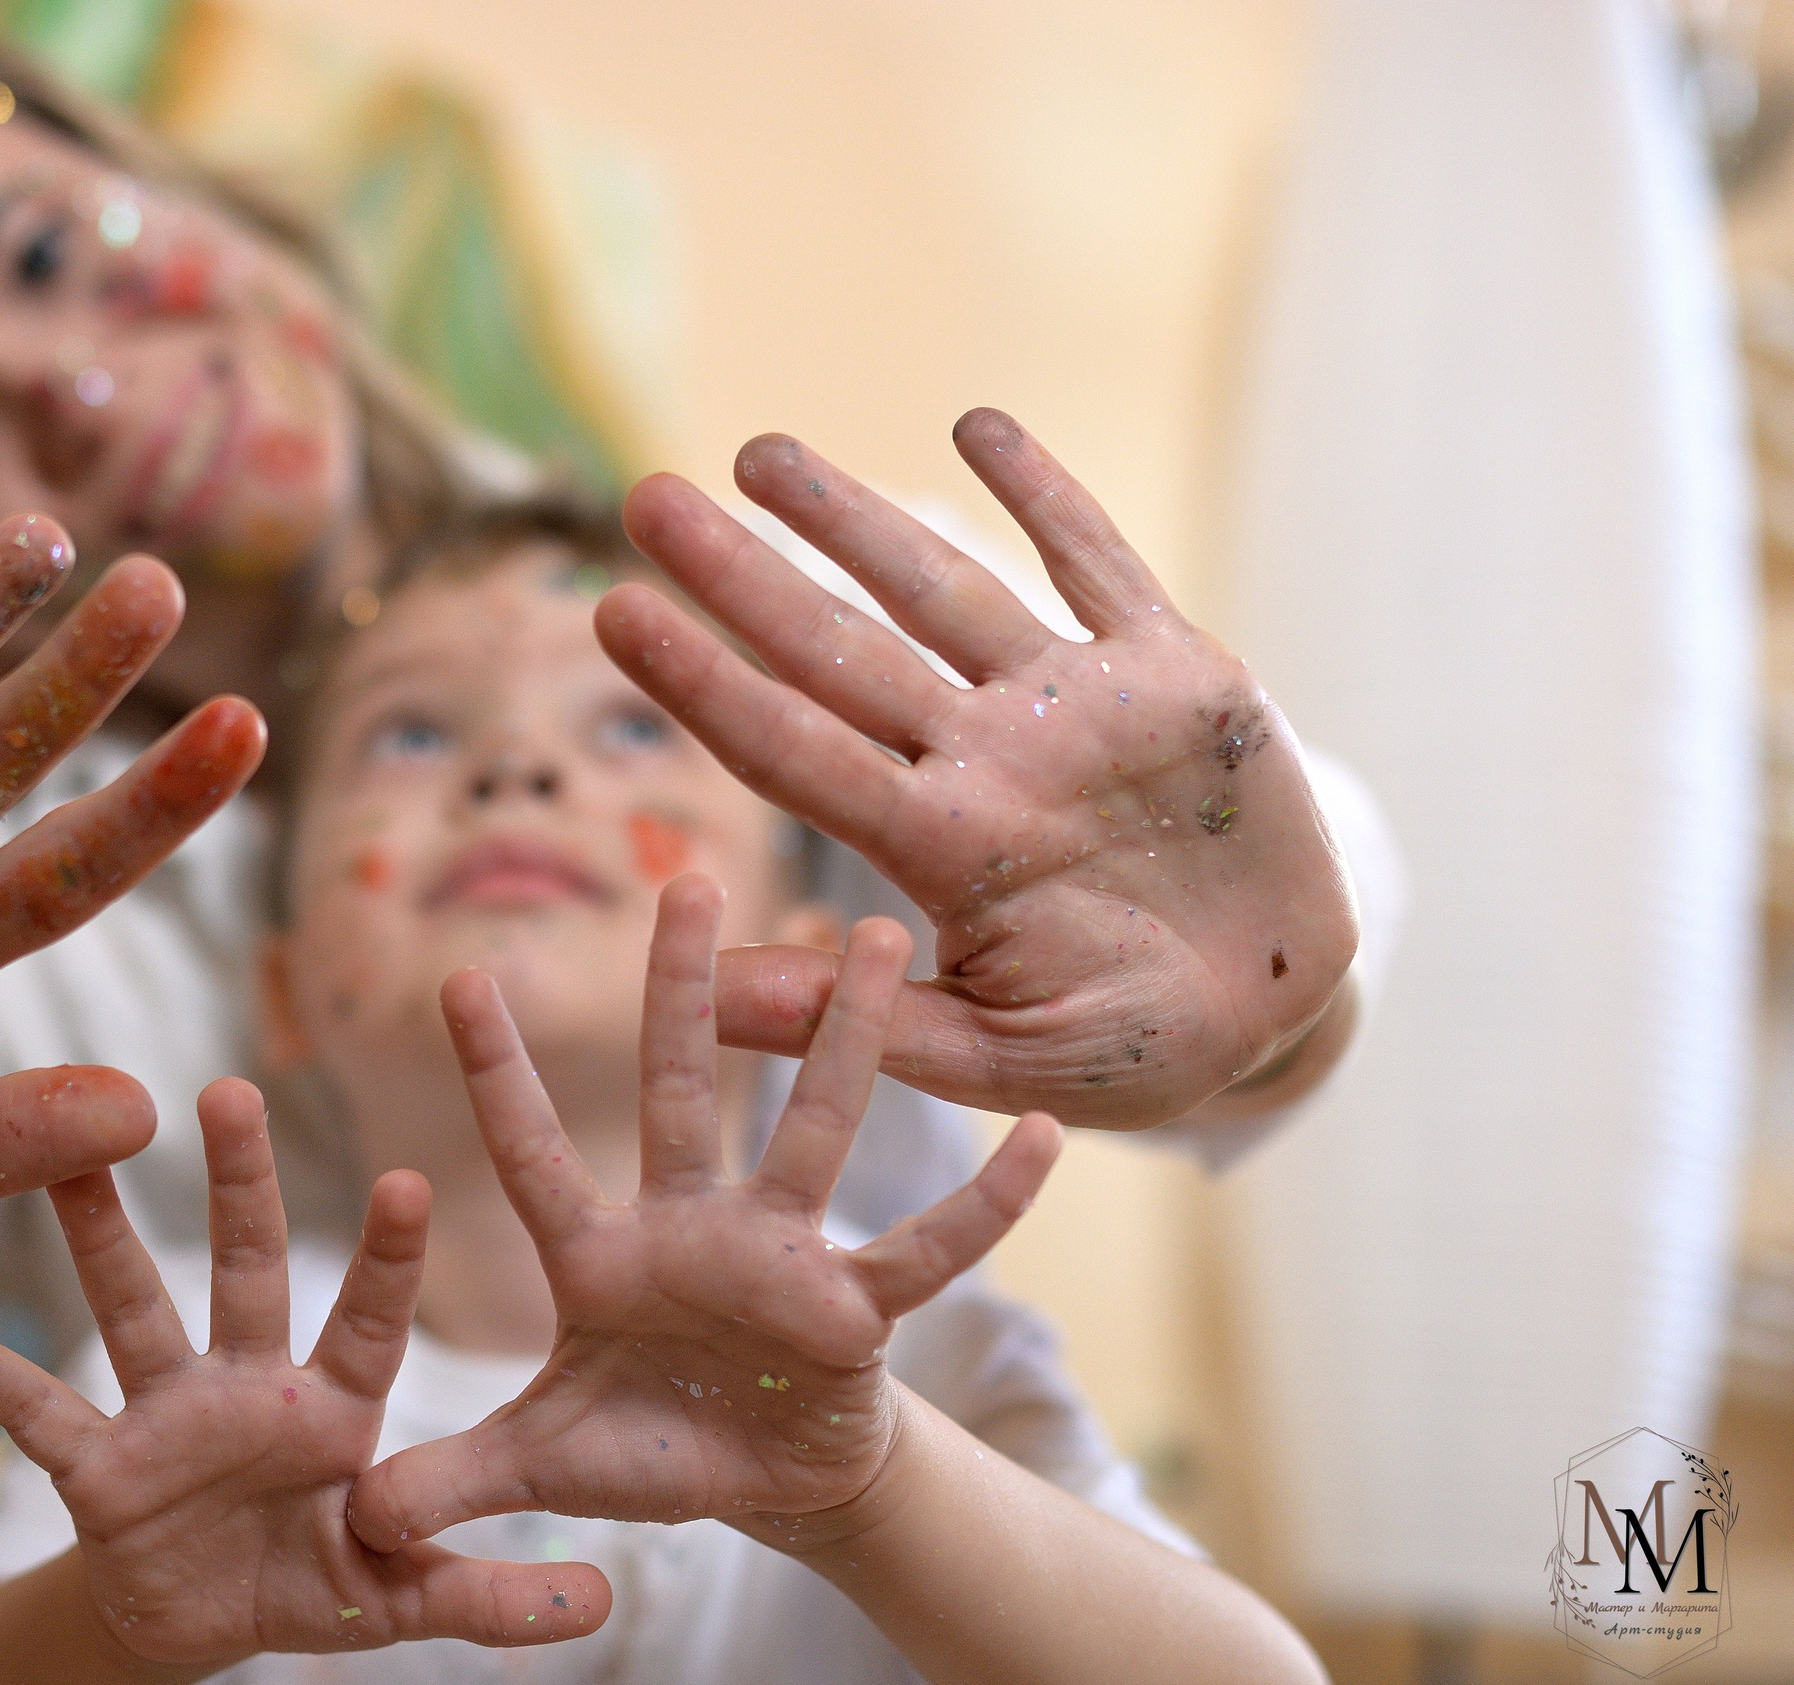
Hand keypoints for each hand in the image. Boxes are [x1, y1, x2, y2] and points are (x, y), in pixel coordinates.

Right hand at [0, 1079, 608, 1678]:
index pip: (366, 1318)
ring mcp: (165, 1415)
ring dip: (97, 1237)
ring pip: (131, 1307)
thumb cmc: (310, 1580)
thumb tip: (603, 1603)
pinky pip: (34, 1412)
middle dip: (239, 1188)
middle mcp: (248, 1385)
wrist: (199, 1623)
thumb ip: (487, 1595)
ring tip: (60, 1152)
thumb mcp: (398, 1599)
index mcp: (333, 1407)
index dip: (386, 1257)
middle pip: (244, 1271)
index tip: (407, 1176)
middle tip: (230, 1089)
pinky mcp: (94, 1467)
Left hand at [347, 876, 1059, 1555]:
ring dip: (846, 1039)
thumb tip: (361, 1520)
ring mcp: (781, 1256)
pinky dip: (987, 1203)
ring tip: (873, 936)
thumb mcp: (545, 1466)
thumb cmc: (651, 1448)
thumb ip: (459, 1480)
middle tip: (685, 882)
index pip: (534, 1154)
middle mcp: (691, 1230)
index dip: (498, 1074)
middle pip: (679, 1094)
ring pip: (814, 1129)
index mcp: (600, 1259)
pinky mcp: (859, 1307)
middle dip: (679, 995)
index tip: (458, 976)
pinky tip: (1040, 1136)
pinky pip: (930, 1249)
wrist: (764, 1484)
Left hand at [600, 412, 1358, 1128]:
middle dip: (746, 576)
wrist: (1273, 1018)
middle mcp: (991, 761)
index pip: (795, 748)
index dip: (706, 682)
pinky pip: (1100, 564)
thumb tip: (695, 998)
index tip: (614, 612)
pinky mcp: (1178, 677)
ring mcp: (1078, 712)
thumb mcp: (994, 1055)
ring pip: (946, 591)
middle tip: (644, 500)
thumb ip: (858, 1020)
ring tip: (757, 453)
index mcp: (943, 849)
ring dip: (856, 519)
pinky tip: (977, 425)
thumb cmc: (1123, 1050)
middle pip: (842, 652)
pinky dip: (1047, 495)